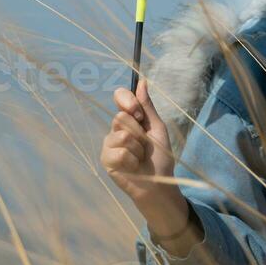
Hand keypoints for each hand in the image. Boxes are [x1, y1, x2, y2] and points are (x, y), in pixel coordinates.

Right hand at [102, 78, 187, 237]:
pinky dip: (132, 160)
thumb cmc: (159, 156)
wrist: (159, 182)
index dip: (128, 101)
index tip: (139, 113)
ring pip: (121, 135)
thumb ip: (148, 107)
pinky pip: (118, 152)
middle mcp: (116, 129)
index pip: (120, 97)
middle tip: (145, 144)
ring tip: (140, 157)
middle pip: (121, 117)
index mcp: (129, 119)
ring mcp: (109, 145)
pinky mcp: (106, 160)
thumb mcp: (157, 128)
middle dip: (139, 131)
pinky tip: (133, 167)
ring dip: (138, 148)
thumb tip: (142, 82)